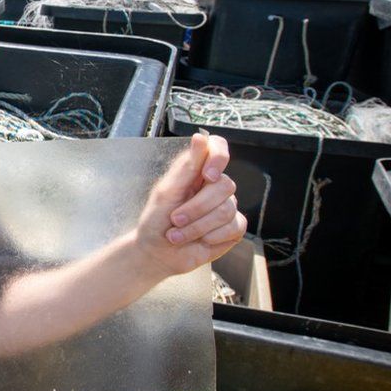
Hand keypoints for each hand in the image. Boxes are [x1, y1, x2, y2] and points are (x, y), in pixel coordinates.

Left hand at [134, 133, 247, 277]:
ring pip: (227, 210)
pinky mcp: (233, 228)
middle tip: (174, 219)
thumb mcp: (165, 193)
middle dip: (196, 208)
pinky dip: (211, 237)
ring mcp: (226, 206)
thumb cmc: (156, 221)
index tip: (207, 175)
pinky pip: (234, 227)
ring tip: (177, 234)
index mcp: (196, 171)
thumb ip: (186, 167)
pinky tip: (199, 241)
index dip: (219, 157)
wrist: (157, 253)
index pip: (218, 148)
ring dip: (197, 227)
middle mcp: (214, 185)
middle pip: (224, 185)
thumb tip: (200, 137)